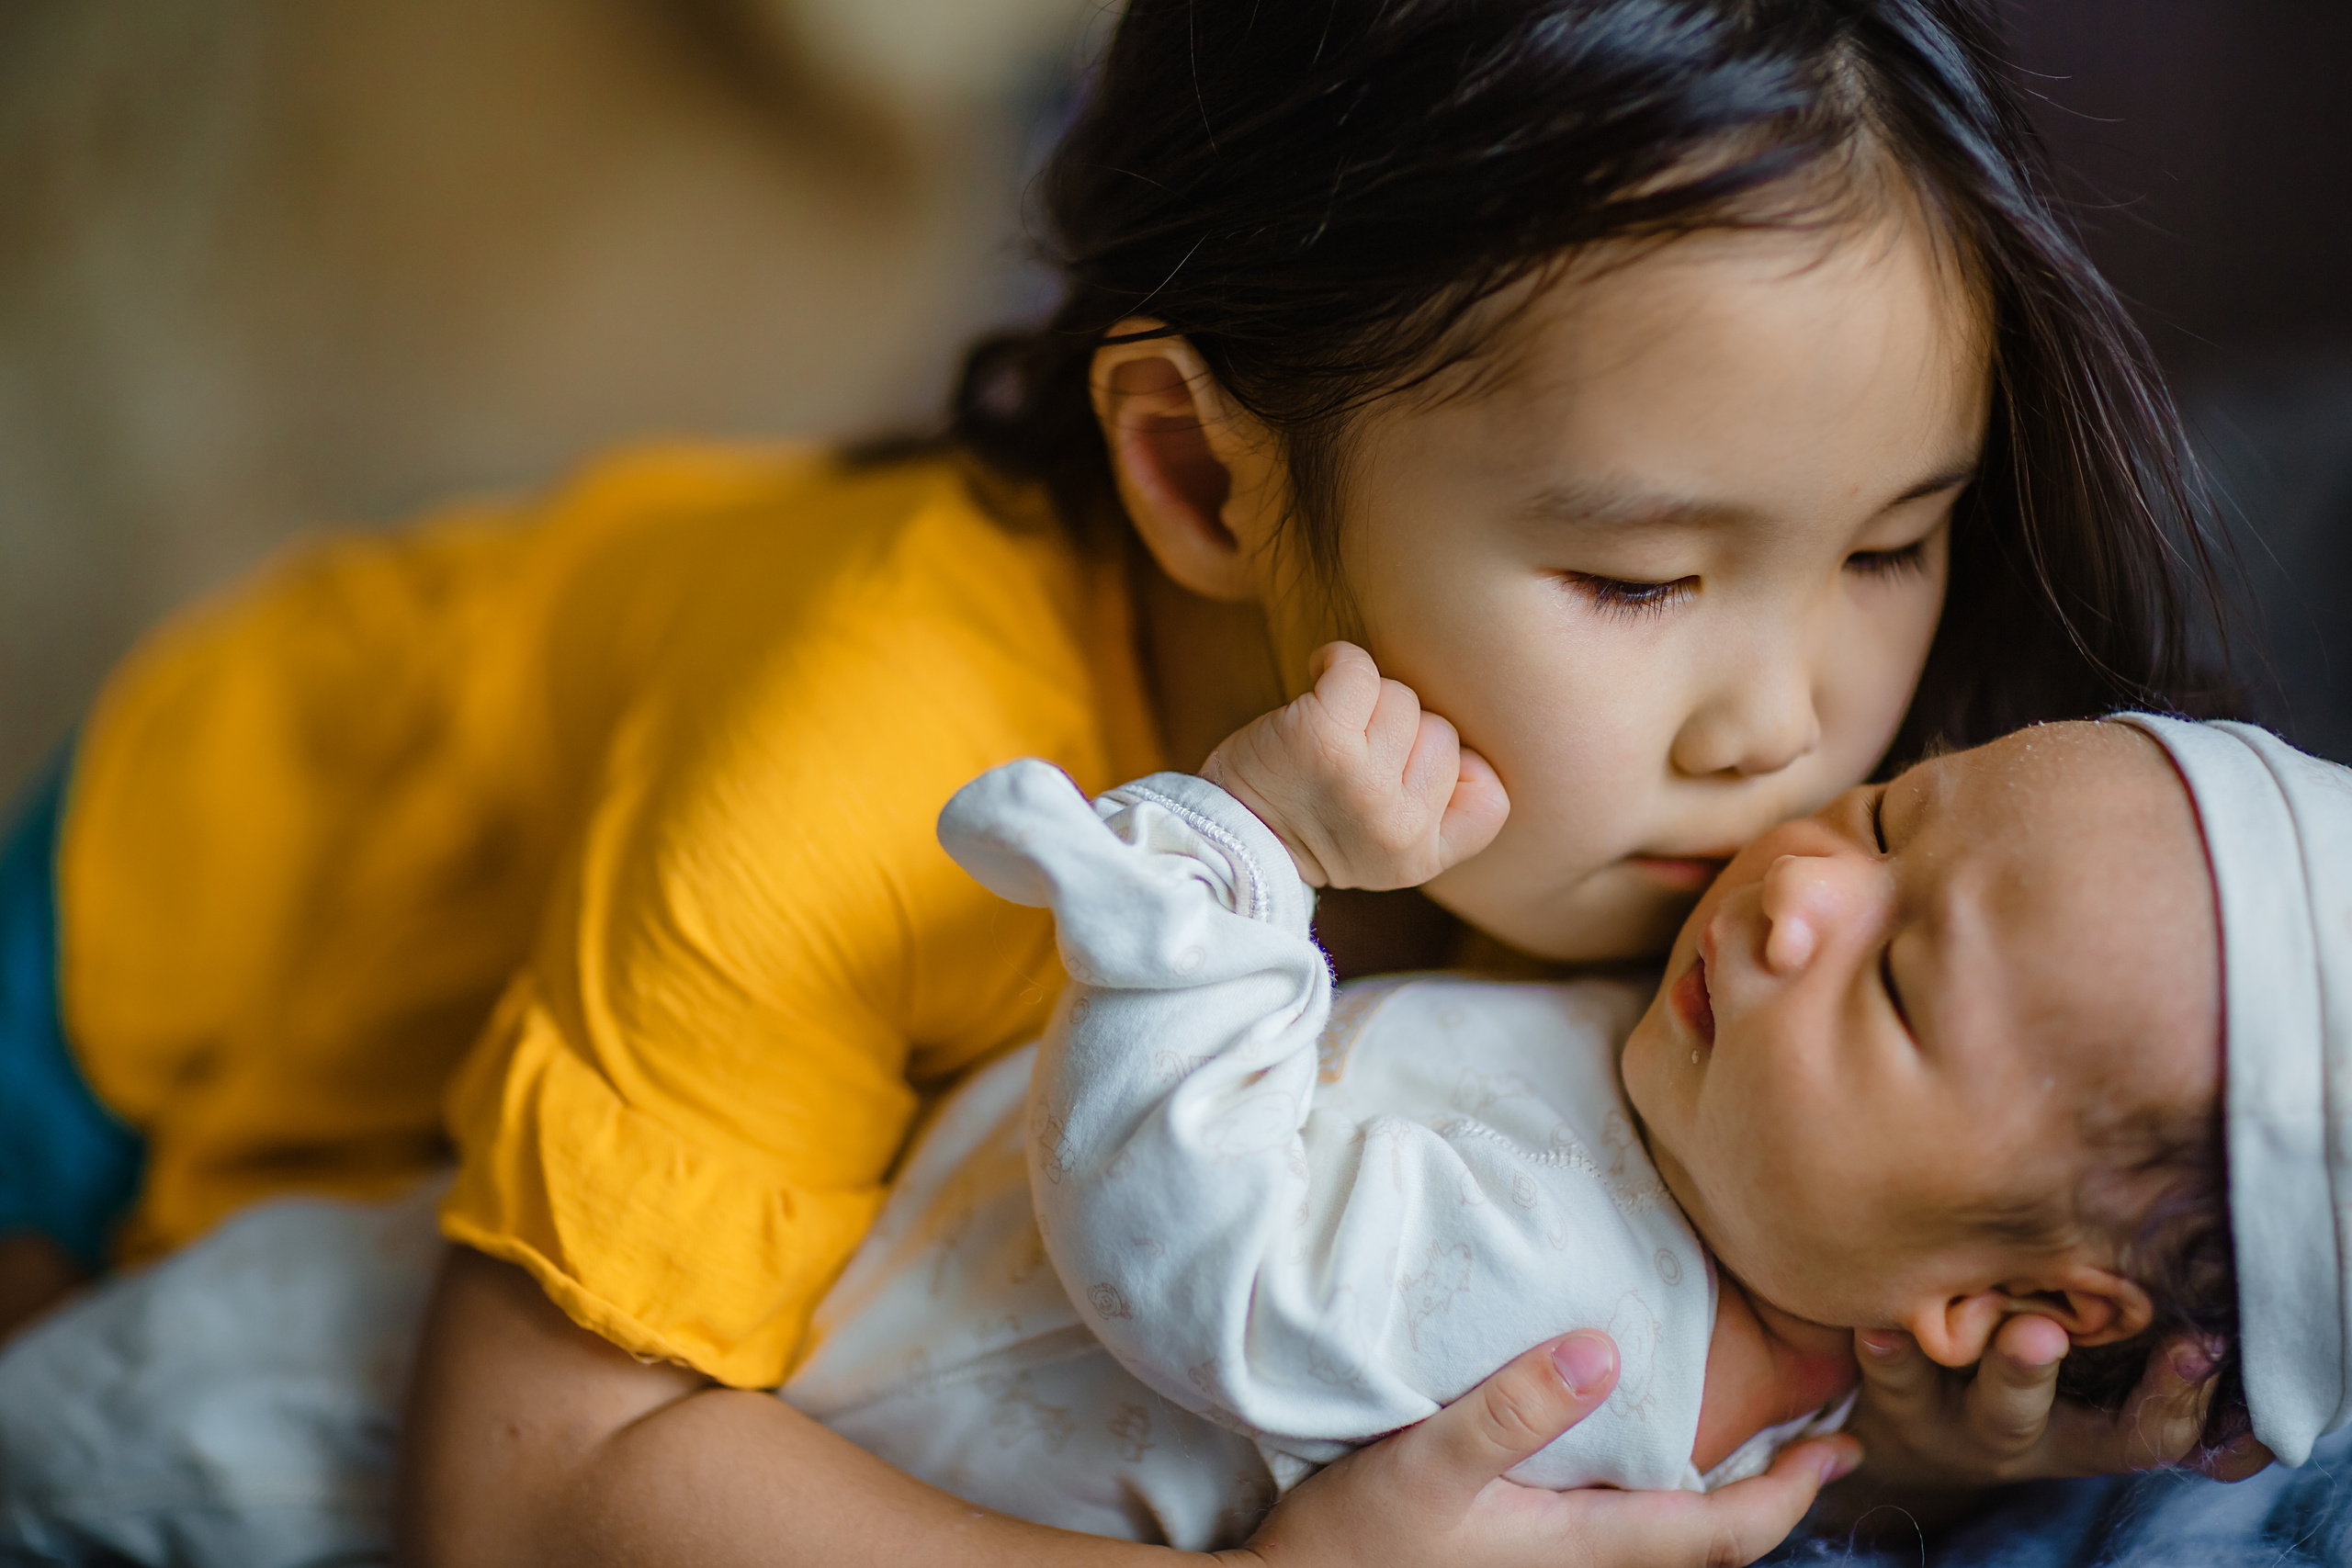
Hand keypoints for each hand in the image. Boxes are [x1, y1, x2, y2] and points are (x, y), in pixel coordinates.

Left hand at [1200, 642, 1508, 889]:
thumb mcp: (1384, 848)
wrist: (1226, 835)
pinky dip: (1336, 661)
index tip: (1401, 779)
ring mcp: (1363, 782)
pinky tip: (1316, 678)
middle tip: (1348, 759)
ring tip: (1327, 730)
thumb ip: (1437, 811)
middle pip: (1443, 731)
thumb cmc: (1307, 823)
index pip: (1491, 793)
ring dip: (1364, 701)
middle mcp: (1399, 827)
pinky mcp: (1322, 739)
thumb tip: (1466, 737)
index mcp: (1421, 858)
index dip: (1454, 772)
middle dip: (1397, 733)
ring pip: (1402, 699)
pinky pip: (1358, 668)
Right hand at [1221, 1331, 1861, 1567]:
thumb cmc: (1356, 1542)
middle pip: (1710, 1542)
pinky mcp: (1520, 1552)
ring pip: (1670, 1538)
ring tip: (1761, 1440)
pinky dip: (1667, 1494)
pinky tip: (1647, 1455)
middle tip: (1829, 1440)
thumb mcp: (1430, 1462)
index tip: (1844, 1447)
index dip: (1791, 1493)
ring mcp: (1551, 1564)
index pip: (1722, 1532)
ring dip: (1727, 1495)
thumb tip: (1607, 1348)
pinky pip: (1624, 1528)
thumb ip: (1516, 1407)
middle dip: (1778, 1495)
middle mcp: (1581, 1564)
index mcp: (1581, 1546)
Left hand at [1844, 1318, 2273, 1490]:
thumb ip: (2127, 1325)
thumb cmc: (2022, 1368)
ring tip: (1959, 1318)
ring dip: (1951, 1360)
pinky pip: (1887, 1377)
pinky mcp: (1891, 1397)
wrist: (1912, 1426)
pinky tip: (1877, 1325)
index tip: (2199, 1344)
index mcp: (2083, 1432)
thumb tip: (2212, 1249)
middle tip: (2043, 1331)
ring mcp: (1947, 1420)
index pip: (2146, 1432)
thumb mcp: (2088, 1372)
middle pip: (2027, 1414)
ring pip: (1949, 1393)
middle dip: (2034, 1371)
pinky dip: (1885, 1352)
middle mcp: (2016, 1433)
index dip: (2176, 1396)